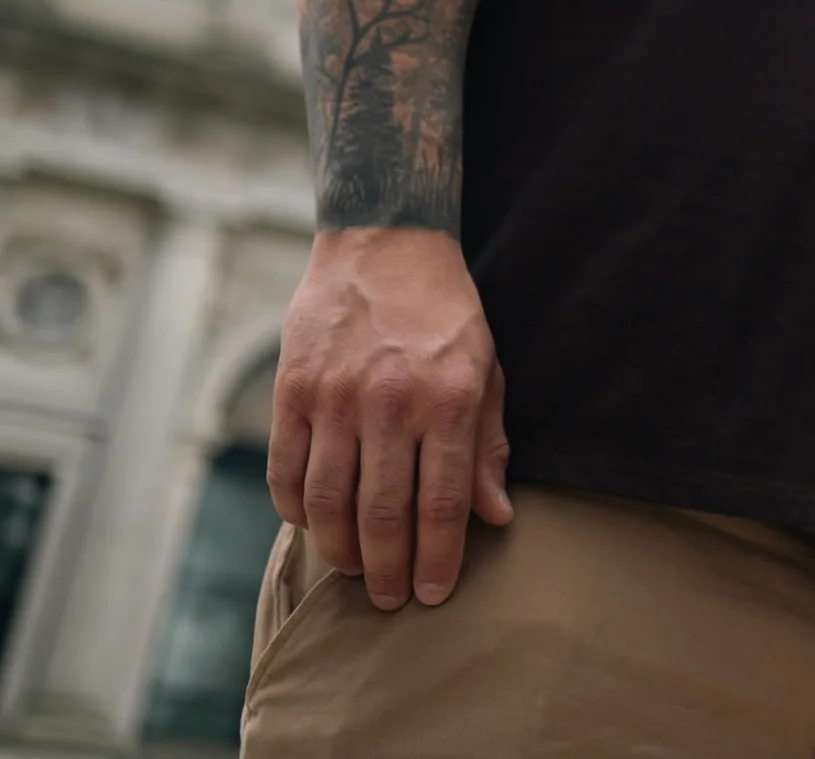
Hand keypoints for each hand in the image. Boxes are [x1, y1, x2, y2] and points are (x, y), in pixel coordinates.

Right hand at [267, 229, 512, 609]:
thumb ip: (488, 445)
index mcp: (447, 398)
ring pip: (328, 501)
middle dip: (388, 568)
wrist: (384, 245)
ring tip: (354, 571)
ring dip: (339, 549)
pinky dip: (297, 511)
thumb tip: (498, 515)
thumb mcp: (486, 370)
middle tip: (391, 600)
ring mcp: (333, 396)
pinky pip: (286, 470)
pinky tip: (314, 526)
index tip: (435, 592)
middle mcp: (389, 401)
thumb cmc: (445, 315)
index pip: (443, 501)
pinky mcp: (291, 389)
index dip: (439, 557)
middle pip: (382, 512)